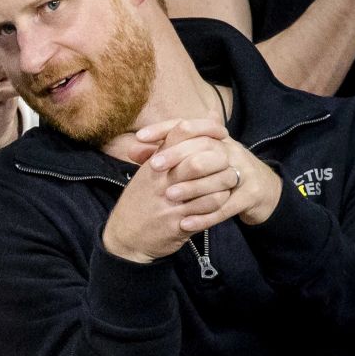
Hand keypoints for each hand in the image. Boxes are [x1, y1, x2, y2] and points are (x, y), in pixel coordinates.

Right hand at [103, 120, 233, 262]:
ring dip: (224, 184)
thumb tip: (201, 119)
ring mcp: (169, 201)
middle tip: (229, 163)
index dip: (207, 129)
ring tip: (228, 184)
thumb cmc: (142, 200)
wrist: (125, 236)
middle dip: (221, 160)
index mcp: (154, 161)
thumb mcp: (150, 171)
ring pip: (211, 186)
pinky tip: (220, 202)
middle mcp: (160, 178)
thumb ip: (172, 148)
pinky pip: (209, 209)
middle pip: (200, 160)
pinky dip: (220, 203)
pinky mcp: (177, 222)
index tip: (222, 134)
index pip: (182, 131)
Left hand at [135, 119, 282, 227]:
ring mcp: (243, 170)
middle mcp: (229, 149)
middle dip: (175, 155)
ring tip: (169, 196)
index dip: (162, 129)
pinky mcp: (251, 194)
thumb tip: (132, 149)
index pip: (187, 125)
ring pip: (216, 176)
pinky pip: (227, 206)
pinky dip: (205, 216)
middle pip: (202, 145)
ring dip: (191, 187)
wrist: (261, 191)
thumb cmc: (217, 173)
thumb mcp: (193, 159)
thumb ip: (164, 153)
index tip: (140, 137)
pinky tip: (185, 224)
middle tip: (153, 167)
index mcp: (213, 137)